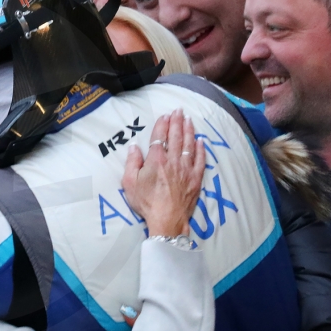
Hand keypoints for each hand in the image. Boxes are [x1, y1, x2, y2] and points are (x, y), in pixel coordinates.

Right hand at [122, 110, 204, 237]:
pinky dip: (201, 149)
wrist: (167, 220)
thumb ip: (132, 162)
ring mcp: (186, 169)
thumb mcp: (130, 183)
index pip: (159, 137)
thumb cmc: (146, 203)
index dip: (162, 124)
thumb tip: (134, 146)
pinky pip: (200, 160)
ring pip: (188, 145)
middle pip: (175, 137)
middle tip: (179, 110)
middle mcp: (173, 160)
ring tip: (189, 119)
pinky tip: (201, 140)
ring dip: (189, 130)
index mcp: (156, 160)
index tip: (165, 115)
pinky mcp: (195, 178)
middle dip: (177, 121)